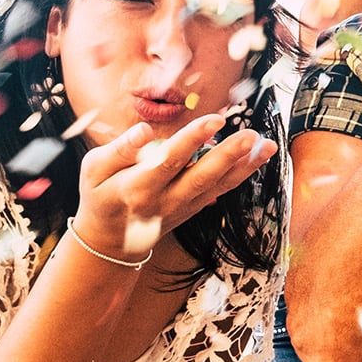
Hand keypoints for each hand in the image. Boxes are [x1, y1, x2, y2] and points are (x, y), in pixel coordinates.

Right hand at [73, 114, 277, 262]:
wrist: (109, 241)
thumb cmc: (100, 195)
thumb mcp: (94, 169)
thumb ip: (120, 149)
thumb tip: (146, 131)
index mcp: (137, 188)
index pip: (168, 162)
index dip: (192, 140)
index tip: (214, 120)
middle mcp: (164, 201)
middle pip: (201, 178)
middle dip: (228, 156)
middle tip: (252, 135)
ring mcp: (182, 208)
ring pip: (218, 186)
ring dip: (245, 166)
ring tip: (267, 145)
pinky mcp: (194, 209)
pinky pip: (221, 191)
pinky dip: (240, 174)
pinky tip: (258, 158)